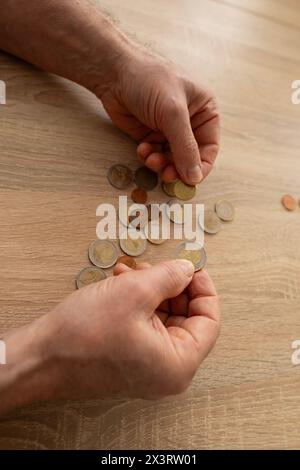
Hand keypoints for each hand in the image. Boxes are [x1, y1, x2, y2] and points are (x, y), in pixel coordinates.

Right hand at [5, 260, 219, 406]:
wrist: (41, 357)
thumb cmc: (86, 331)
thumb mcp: (134, 292)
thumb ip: (170, 276)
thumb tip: (188, 268)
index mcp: (178, 364)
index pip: (209, 320)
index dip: (203, 288)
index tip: (192, 265)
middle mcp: (167, 371)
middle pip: (186, 318)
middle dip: (170, 285)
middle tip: (155, 265)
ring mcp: (147, 367)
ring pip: (163, 318)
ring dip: (150, 290)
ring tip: (128, 271)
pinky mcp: (129, 359)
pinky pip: (145, 326)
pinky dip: (137, 302)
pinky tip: (119, 283)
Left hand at [98, 50, 219, 184]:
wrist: (113, 72)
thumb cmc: (149, 81)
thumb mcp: (172, 113)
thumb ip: (185, 147)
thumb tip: (194, 177)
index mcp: (204, 111)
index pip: (209, 147)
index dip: (201, 166)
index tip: (189, 180)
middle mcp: (189, 122)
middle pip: (190, 157)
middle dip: (177, 167)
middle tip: (166, 174)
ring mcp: (169, 130)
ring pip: (171, 160)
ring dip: (161, 164)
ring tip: (150, 159)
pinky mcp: (151, 135)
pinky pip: (155, 156)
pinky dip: (149, 157)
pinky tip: (142, 149)